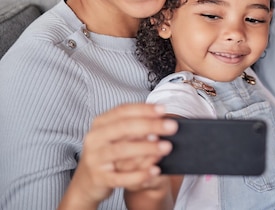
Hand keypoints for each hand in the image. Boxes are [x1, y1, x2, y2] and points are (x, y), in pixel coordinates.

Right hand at [58, 103, 177, 208]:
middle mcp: (95, 138)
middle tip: (172, 126)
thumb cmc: (107, 152)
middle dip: (151, 125)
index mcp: (100, 123)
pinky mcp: (99, 178)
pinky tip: (155, 170)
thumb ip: (133, 126)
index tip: (164, 109)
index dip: (144, 109)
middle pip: (124, 128)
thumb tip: (161, 119)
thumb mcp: (115, 136)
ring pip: (122, 150)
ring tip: (166, 147)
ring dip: (147, 148)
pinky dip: (139, 174)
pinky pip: (121, 177)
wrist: (85, 181)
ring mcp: (95, 158)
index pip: (123, 111)